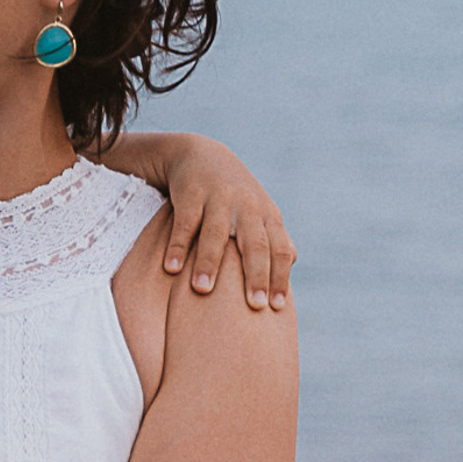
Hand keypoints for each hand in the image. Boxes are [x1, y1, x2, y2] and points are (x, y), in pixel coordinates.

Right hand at [104, 131, 295, 311]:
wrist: (199, 154)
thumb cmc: (232, 194)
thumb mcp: (257, 211)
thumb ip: (273, 236)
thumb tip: (291, 263)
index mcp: (267, 216)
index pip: (279, 250)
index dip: (279, 277)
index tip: (276, 307)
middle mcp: (248, 207)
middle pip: (255, 244)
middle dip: (255, 275)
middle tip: (253, 306)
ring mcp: (219, 199)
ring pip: (216, 234)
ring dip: (209, 263)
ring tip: (203, 290)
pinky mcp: (191, 194)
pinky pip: (184, 223)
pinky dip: (178, 245)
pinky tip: (171, 268)